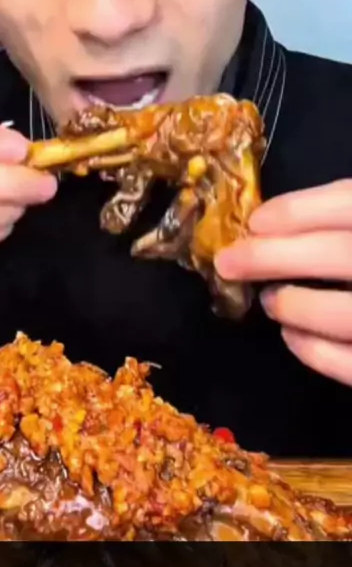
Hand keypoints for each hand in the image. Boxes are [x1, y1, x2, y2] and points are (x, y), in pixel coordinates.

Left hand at [214, 180, 351, 385]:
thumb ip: (342, 217)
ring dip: (295, 305)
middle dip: (274, 256)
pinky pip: (351, 364)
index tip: (256, 220)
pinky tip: (291, 337)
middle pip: (337, 253)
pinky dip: (315, 351)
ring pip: (342, 314)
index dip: (299, 210)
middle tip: (227, 263)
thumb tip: (280, 223)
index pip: (348, 203)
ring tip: (270, 301)